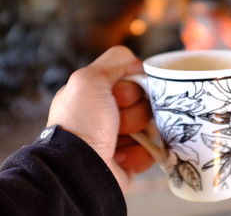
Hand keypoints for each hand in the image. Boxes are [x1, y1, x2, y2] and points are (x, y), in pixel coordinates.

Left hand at [47, 46, 153, 192]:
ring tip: (115, 143)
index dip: (131, 88)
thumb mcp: (89, 79)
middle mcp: (110, 114)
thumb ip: (115, 60)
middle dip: (133, 112)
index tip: (117, 96)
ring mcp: (122, 137)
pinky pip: (152, 150)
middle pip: (146, 103)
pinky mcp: (132, 159)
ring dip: (136, 134)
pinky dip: (139, 155)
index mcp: (99, 94)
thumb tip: (140, 65)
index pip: (134, 81)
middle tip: (114, 122)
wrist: (78, 170)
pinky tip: (120, 157)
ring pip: (152, 127)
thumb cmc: (81, 123)